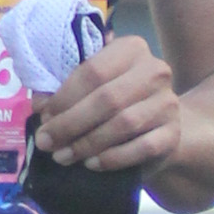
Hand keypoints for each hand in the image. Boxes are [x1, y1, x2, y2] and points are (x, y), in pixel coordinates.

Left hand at [29, 32, 184, 177]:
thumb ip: (66, 90)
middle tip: (46, 142)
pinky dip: (112, 158)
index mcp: (131, 49)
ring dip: (86, 143)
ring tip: (62, 155)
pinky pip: (141, 148)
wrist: (160, 123)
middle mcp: (155, 71)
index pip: (92, 71)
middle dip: (70, 123)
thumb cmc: (117, 100)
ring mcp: (168, 103)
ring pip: (123, 124)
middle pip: (107, 99)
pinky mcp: (173, 134)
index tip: (43, 116)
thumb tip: (40, 104)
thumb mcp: (93, 87)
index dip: (63, 97)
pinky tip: (91, 164)